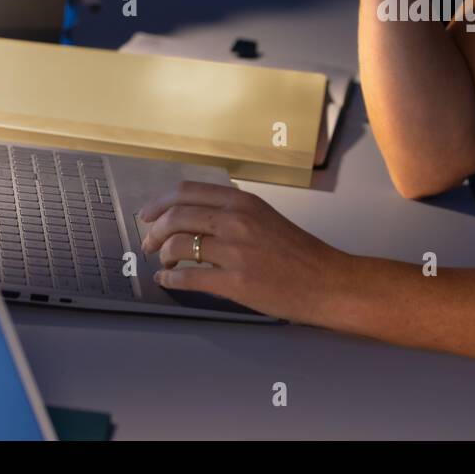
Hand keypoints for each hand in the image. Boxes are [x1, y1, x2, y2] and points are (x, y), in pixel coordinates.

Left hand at [138, 180, 348, 323]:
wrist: (326, 282)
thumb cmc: (300, 253)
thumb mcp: (266, 218)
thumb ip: (234, 213)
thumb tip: (196, 218)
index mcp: (244, 202)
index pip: (187, 191)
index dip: (160, 203)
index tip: (148, 214)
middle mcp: (237, 220)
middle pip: (176, 217)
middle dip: (155, 231)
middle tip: (149, 243)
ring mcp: (235, 251)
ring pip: (178, 246)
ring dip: (162, 256)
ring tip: (164, 264)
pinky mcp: (235, 282)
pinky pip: (188, 278)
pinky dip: (170, 280)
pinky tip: (167, 282)